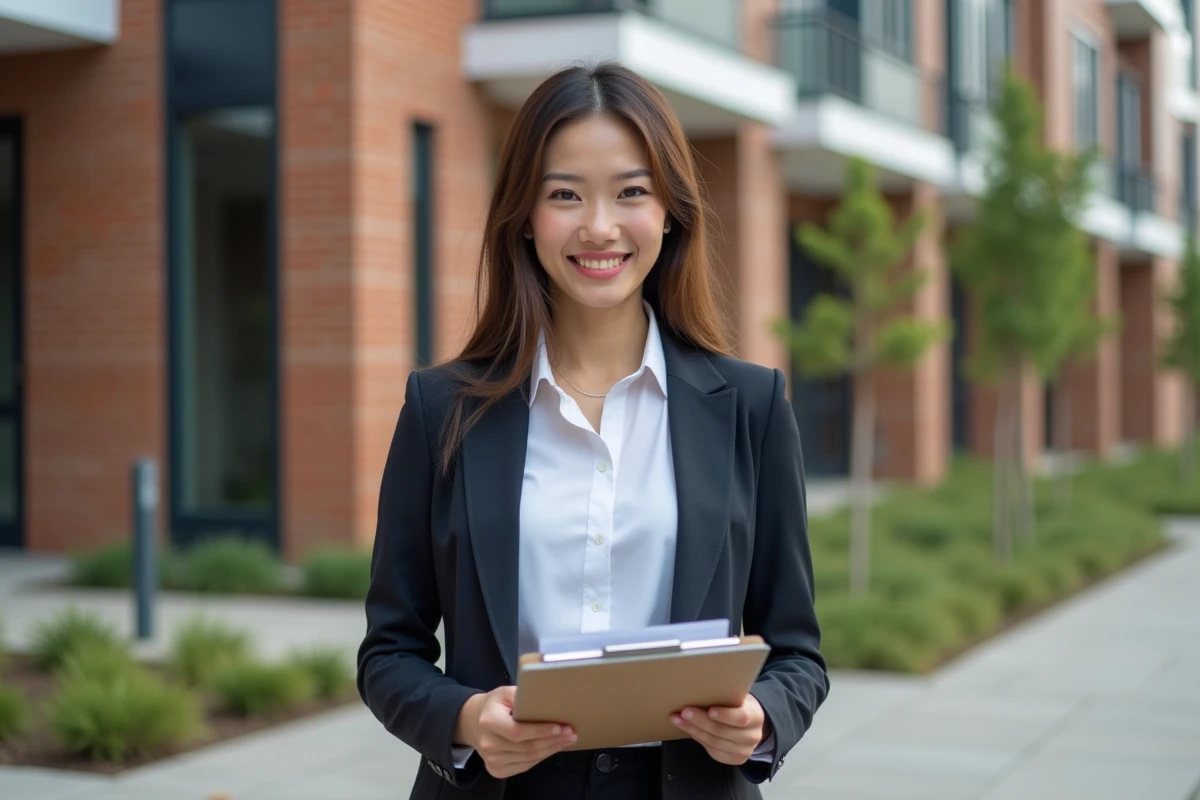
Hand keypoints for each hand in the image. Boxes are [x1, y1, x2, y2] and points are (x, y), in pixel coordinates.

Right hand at [454, 686, 576, 778]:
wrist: (475, 722)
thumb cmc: (495, 705)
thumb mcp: (505, 692)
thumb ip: (522, 694)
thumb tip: (547, 697)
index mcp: (489, 722)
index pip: (518, 732)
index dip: (540, 731)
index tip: (560, 727)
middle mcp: (488, 743)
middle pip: (526, 747)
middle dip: (552, 740)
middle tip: (570, 733)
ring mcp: (492, 759)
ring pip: (529, 758)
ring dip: (550, 749)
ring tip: (566, 740)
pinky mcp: (497, 769)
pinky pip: (525, 765)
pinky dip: (541, 757)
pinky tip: (552, 748)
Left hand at [670, 694, 767, 765]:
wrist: (751, 724)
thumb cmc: (739, 705)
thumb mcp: (739, 697)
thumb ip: (726, 696)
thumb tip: (699, 689)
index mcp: (756, 716)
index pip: (741, 717)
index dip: (725, 715)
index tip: (710, 710)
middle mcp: (752, 736)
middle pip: (722, 731)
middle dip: (700, 721)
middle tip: (684, 712)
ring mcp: (744, 751)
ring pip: (714, 742)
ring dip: (693, 730)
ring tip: (677, 719)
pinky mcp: (733, 759)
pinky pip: (712, 750)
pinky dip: (697, 738)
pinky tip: (687, 729)